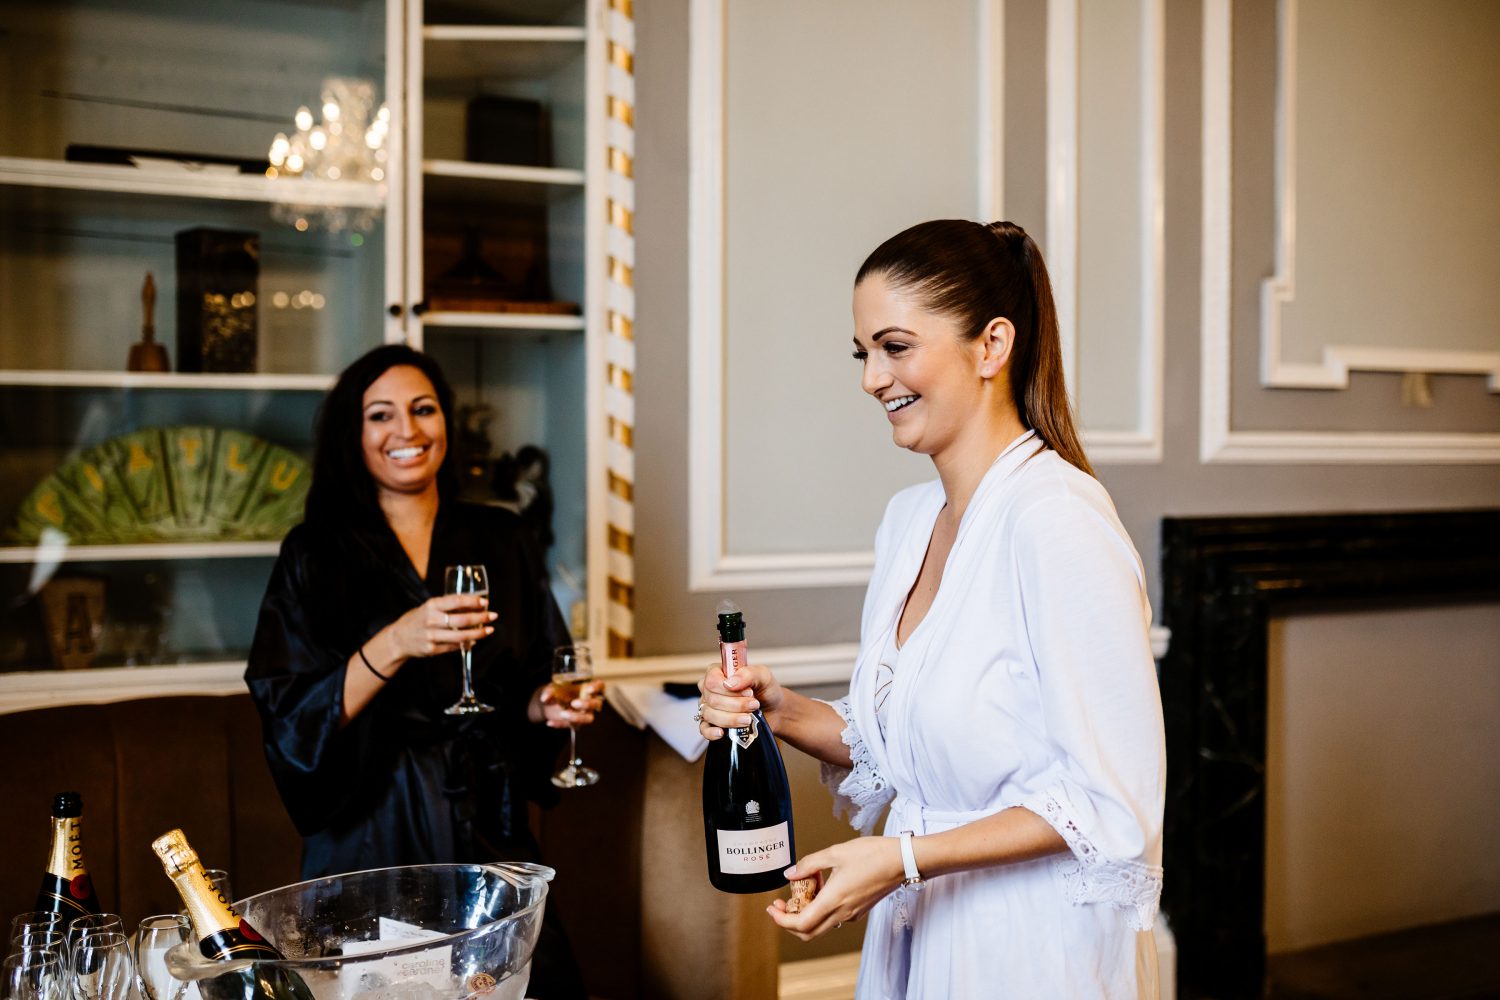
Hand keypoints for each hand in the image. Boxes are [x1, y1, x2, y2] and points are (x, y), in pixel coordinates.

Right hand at [387, 593, 494, 660]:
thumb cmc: (417, 619)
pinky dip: (467, 644)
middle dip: (481, 618)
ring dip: (478, 633)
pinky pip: (454, 647)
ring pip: (461, 636)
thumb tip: (473, 604)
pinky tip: (475, 640)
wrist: (398, 638)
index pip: (456, 601)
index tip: (485, 603)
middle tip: (493, 616)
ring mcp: (432, 636)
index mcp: (431, 606)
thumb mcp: (429, 607)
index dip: (473, 602)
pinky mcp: (432, 650)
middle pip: (462, 620)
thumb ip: (448, 606)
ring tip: (489, 630)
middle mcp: (431, 620)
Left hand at [535, 680, 605, 728]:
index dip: (597, 687)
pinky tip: (550, 722)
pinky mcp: (577, 724)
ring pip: (589, 718)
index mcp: (587, 688)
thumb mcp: (552, 688)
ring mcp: (585, 714)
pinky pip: (572, 726)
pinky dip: (560, 724)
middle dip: (587, 704)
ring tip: (562, 714)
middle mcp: (590, 701)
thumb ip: (549, 691)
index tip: (589, 689)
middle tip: (574, 703)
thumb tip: (545, 697)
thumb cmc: (557, 691)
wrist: (550, 704)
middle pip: (596, 704)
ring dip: (577, 717)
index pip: (600, 686)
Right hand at [697, 661, 783, 740]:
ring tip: (748, 718)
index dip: (728, 689)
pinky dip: (712, 732)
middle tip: (753, 705)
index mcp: (718, 673)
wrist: (774, 710)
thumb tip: (729, 683)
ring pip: (709, 714)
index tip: (748, 692)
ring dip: (731, 718)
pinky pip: (704, 729)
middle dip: (736, 705)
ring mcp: (709, 707)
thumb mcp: (762, 675)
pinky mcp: (713, 724)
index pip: (712, 680)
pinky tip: (722, 733)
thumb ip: (747, 674)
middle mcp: (710, 689)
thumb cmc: (766, 690)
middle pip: (712, 699)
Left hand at [766, 837, 904, 940]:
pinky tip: (821, 887)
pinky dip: (821, 908)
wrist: (903, 860)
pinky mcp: (859, 910)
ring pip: (821, 926)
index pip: (800, 924)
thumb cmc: (873, 854)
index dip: (781, 920)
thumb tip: (790, 873)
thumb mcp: (836, 853)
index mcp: (833, 900)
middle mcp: (842, 913)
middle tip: (781, 905)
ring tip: (802, 890)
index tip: (772, 908)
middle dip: (789, 922)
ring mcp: (852, 914)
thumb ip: (810, 864)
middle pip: (808, 932)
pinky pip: (834, 917)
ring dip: (805, 915)